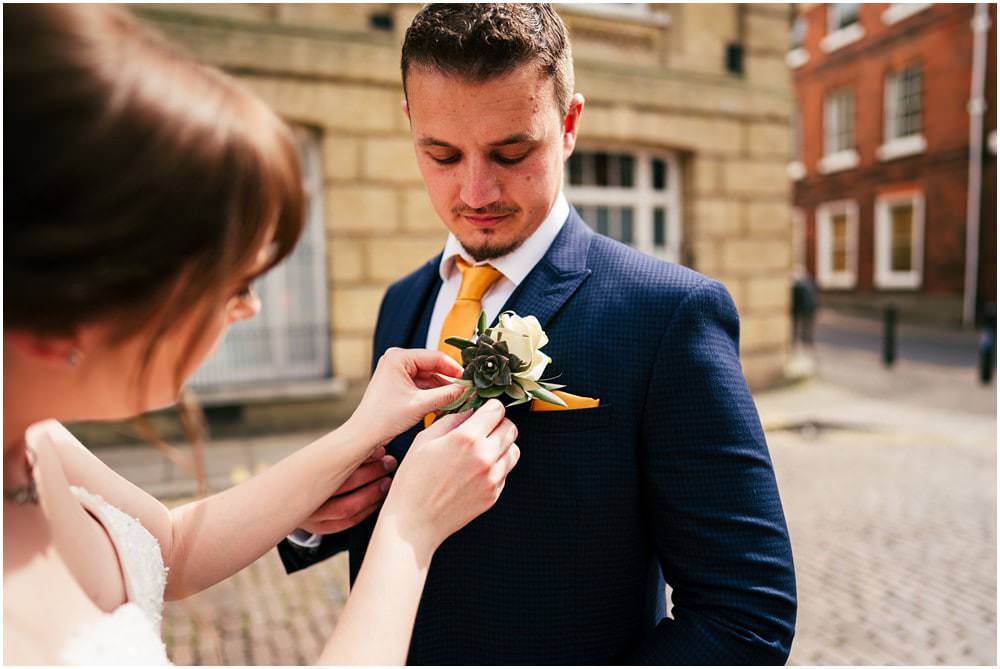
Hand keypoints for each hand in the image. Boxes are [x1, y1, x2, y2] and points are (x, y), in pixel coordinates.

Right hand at [298, 447, 397, 534]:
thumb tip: (378, 449)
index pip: (335, 465)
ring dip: (372, 493)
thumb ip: (343, 452)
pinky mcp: (318, 527)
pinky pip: (347, 522)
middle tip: (390, 463)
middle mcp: (304, 496)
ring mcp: (309, 515)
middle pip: (342, 485)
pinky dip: (366, 511)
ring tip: (387, 481)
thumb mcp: (320, 456)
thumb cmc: (311, 469)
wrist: (284, 494)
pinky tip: (378, 500)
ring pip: (347, 507)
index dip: (362, 458)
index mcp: (302, 473)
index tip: (380, 450)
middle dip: (371, 473)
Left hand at [347, 348, 466, 447]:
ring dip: (443, 390)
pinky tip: (446, 405)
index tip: (469, 380)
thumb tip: (467, 389)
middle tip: (467, 391)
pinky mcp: (400, 385)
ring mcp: (398, 372)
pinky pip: (423, 386)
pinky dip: (434, 395)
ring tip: (459, 400)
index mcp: (398, 357)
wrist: (364, 435)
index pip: (436, 357)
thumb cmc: (383, 418)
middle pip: (434, 367)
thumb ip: (447, 395)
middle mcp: (397, 360)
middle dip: (450, 381)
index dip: (455, 369)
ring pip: (430, 378)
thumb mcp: (420, 405)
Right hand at [381, 399, 519, 554]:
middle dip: (498, 424)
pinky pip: (505, 471)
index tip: (483, 411)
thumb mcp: (424, 440)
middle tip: (482, 430)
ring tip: (481, 451)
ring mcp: (493, 478)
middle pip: (510, 428)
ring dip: (502, 445)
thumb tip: (470, 411)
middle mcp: (485, 456)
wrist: (414, 522)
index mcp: (467, 438)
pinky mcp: (494, 494)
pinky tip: (476, 471)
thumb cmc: (413, 481)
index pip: (496, 410)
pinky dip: (496, 466)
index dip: (489, 407)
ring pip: (514, 450)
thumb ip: (451, 420)